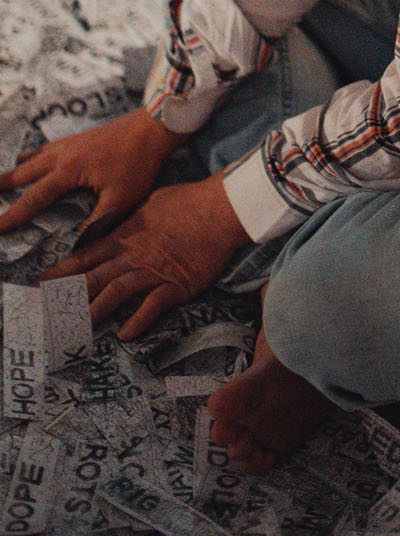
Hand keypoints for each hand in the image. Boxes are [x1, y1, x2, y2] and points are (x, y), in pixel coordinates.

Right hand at [0, 106, 184, 238]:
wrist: (153, 125)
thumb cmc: (139, 162)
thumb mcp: (120, 198)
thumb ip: (96, 223)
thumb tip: (76, 246)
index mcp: (68, 170)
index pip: (33, 199)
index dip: (12, 216)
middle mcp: (61, 154)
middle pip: (22, 174)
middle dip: (1, 187)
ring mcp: (68, 143)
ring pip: (31, 159)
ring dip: (13, 172)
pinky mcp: (78, 138)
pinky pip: (45, 149)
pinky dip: (31, 157)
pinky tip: (30, 159)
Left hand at [40, 173, 250, 339]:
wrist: (220, 209)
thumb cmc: (189, 200)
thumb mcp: (153, 202)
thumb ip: (134, 217)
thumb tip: (124, 223)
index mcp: (127, 235)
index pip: (87, 256)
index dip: (63, 271)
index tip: (43, 283)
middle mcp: (134, 255)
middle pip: (94, 279)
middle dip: (69, 297)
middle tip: (49, 315)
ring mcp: (154, 271)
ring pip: (116, 294)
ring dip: (95, 312)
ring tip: (78, 331)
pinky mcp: (175, 285)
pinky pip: (152, 306)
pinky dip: (138, 321)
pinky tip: (125, 334)